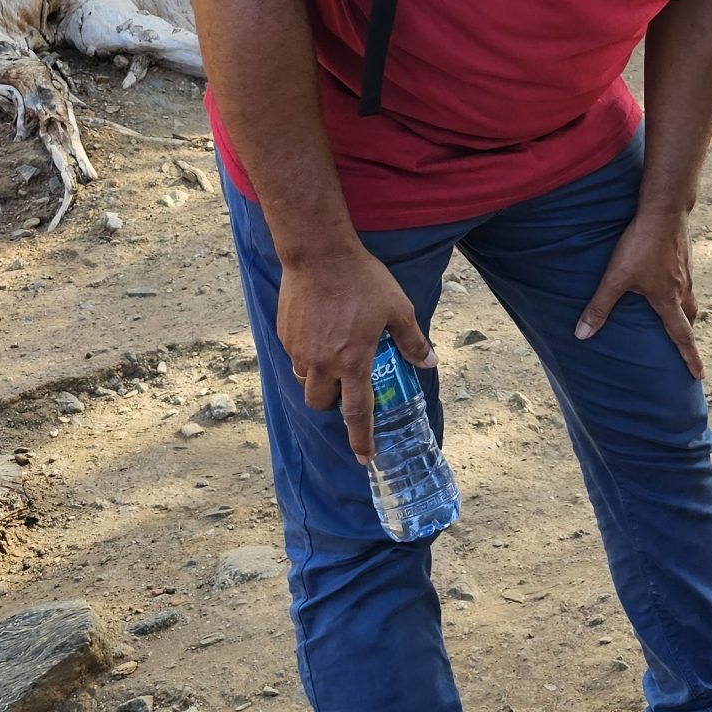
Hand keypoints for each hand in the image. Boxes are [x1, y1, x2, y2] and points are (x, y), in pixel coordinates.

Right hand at [276, 247, 432, 461]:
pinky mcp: (284, 334)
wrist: (318, 253)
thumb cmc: (362, 280)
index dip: (360, 438)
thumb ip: (412, 340)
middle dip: (332, 404)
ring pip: (304, 380)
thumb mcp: (398, 308)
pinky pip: (295, 356)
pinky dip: (307, 355)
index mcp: (353, 362)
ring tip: (334, 356)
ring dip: (318, 379)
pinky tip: (320, 333)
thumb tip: (428, 362)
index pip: (356, 413)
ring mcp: (299, 349)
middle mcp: (322, 363)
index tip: (364, 457)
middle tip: (346, 387)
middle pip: (320, 403)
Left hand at [577, 210, 701, 377]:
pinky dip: (679, 287)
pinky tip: (667, 278)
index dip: (690, 357)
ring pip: (689, 297)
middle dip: (688, 333)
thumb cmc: (640, 244)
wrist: (664, 209)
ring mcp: (686, 270)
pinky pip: (685, 278)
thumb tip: (582, 335)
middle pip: (690, 317)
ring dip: (684, 309)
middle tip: (684, 344)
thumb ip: (599, 307)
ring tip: (673, 312)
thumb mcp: (615, 278)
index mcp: (668, 299)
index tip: (699, 375)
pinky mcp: (684, 254)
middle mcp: (682, 288)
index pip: (682, 336)